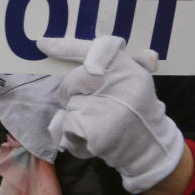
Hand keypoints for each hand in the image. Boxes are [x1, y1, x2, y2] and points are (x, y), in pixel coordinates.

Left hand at [37, 36, 185, 192]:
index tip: (43, 44)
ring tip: (97, 122)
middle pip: (75, 78)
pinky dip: (72, 134)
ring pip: (70, 103)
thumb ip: (122, 64)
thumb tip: (113, 58)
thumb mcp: (137, 81)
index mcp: (130, 70)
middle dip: (72, 91)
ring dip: (75, 114)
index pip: (98, 48)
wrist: (151, 149)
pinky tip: (91, 138)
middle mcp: (121, 86)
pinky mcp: (95, 130)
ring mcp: (108, 108)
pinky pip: (67, 124)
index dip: (67, 46)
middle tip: (87, 102)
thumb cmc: (138, 112)